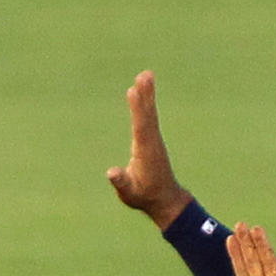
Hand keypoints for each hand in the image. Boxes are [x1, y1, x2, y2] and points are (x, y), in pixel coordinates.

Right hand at [108, 70, 191, 229]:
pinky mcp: (152, 140)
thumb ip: (121, 182)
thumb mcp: (130, 194)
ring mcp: (154, 139)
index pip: (141, 126)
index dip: (137, 108)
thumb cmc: (144, 197)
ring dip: (147, 94)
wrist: (164, 200)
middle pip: (148, 114)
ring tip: (146, 74)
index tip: (134, 91)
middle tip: (145, 75)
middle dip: (145, 95)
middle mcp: (152, 141)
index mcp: (145, 151)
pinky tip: (144, 92)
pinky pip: (149, 117)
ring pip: (150, 113)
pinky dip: (146, 103)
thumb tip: (111, 172)